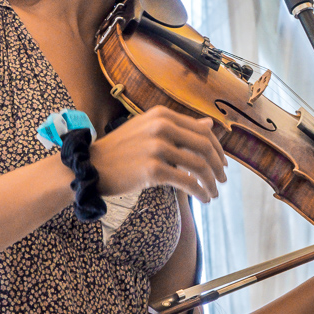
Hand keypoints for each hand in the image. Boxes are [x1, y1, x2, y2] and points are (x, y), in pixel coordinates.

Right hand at [89, 106, 227, 201]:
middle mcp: (161, 126)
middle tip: (222, 179)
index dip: (217, 148)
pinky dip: (199, 191)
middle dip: (218, 165)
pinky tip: (203, 198)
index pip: (202, 130)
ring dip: (211, 182)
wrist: (91, 166)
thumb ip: (179, 127)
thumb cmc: (121, 150)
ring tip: (213, 193)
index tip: (222, 162)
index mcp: (162, 115)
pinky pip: (186, 182)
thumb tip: (209, 124)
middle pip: (204, 147)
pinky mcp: (152, 169)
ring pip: (199, 165)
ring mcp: (157, 147)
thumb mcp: (149, 129)